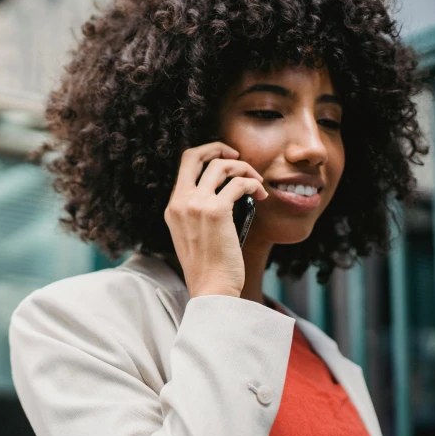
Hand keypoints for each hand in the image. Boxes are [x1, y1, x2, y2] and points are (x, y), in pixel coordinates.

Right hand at [164, 142, 268, 298]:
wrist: (211, 289)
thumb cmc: (208, 268)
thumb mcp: (192, 235)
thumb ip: (198, 212)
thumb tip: (225, 191)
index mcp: (173, 208)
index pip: (185, 166)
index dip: (206, 156)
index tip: (225, 162)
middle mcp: (180, 202)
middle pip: (195, 155)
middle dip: (218, 147)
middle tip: (238, 155)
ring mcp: (196, 205)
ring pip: (221, 165)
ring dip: (244, 168)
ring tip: (257, 183)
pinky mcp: (216, 211)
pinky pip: (240, 183)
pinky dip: (254, 184)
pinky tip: (261, 196)